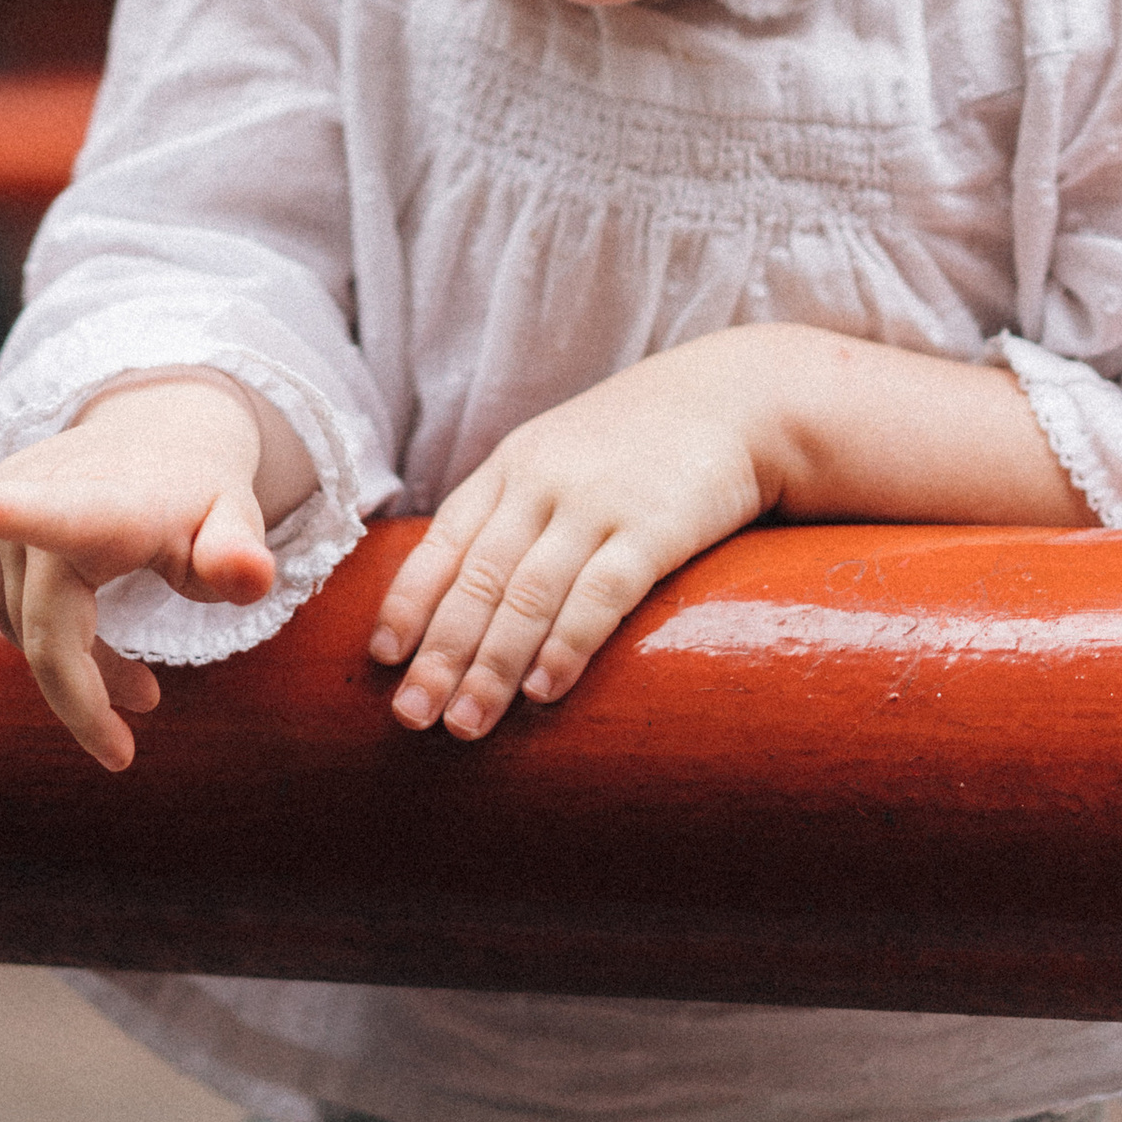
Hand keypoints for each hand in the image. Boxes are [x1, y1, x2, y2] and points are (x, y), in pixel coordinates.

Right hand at [0, 377, 284, 771]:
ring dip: (76, 673)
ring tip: (140, 688)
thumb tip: (252, 577)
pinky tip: (96, 651)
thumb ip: (240, 552)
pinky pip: (10, 612)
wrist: (160, 433)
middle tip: (122, 752)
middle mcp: (38, 492)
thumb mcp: (236, 518)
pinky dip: (51, 645)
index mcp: (102, 500)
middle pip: (43, 633)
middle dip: (82, 698)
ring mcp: (4, 505)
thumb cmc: (200, 489)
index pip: (48, 512)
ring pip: (26, 632)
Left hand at [371, 326, 1084, 740]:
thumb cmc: (641, 442)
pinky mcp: (655, 527)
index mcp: (512, 466)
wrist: (738, 397)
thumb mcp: (563, 455)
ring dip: (491, 666)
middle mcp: (543, 483)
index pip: (444, 541)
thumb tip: (465, 592)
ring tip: (466, 723)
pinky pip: (600, 594)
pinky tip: (544, 691)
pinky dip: (566, 645)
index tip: (383, 658)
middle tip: (411, 717)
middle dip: (439, 653)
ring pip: (526, 594)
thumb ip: (515, 509)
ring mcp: (597, 504)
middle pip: (477, 579)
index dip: (409, 600)